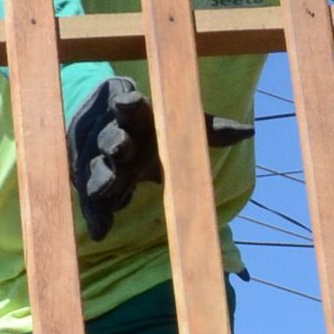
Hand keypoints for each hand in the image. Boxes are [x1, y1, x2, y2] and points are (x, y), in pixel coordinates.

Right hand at [68, 75, 253, 240]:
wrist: (101, 132)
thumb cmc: (148, 128)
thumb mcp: (176, 127)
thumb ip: (210, 130)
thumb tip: (249, 132)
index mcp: (133, 114)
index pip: (127, 104)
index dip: (127, 104)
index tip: (129, 103)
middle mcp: (109, 132)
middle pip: (111, 137)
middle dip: (116, 142)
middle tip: (122, 148)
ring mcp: (93, 158)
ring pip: (96, 167)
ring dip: (102, 178)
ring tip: (107, 188)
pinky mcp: (84, 182)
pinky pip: (89, 200)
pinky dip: (95, 214)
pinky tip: (101, 230)